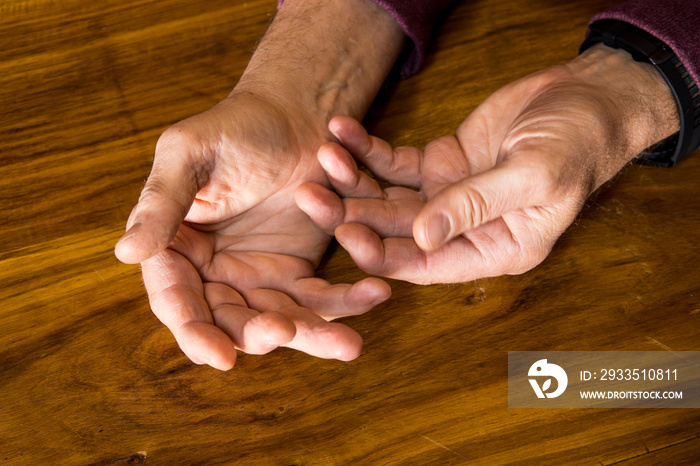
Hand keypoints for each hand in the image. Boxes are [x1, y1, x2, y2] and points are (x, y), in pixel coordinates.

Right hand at [115, 92, 389, 369]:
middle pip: (231, 321)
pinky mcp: (298, 272)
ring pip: (281, 320)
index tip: (219, 356)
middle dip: (259, 335)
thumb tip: (126, 253)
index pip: (177, 300)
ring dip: (313, 333)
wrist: (294, 115)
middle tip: (285, 332)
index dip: (194, 331)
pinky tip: (374, 293)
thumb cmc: (234, 126)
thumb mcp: (188, 154)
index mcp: (176, 249)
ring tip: (346, 342)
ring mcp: (258, 277)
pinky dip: (347, 302)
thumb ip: (161, 202)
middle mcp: (214, 273)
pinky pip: (320, 298)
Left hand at [296, 44, 678, 284]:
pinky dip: (367, 148)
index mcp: (491, 250)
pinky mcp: (438, 164)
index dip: (381, 253)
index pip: (425, 263)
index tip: (343, 232)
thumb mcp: (533, 176)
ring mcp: (446, 197)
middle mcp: (462, 231)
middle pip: (394, 232)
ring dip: (352, 180)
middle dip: (351, 214)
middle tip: (310, 194)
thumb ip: (477, 206)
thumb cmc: (577, 144)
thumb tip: (422, 237)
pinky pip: (393, 162)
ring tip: (323, 155)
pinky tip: (342, 129)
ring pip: (386, 197)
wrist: (587, 100)